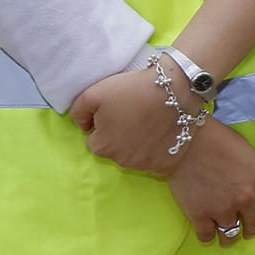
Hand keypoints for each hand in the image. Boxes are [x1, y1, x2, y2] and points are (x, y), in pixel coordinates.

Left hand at [71, 57, 190, 176]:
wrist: (176, 90)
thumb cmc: (132, 90)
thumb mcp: (93, 93)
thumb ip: (78, 112)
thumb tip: (84, 126)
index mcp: (101, 147)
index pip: (95, 140)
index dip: (104, 124)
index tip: (118, 111)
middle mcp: (121, 161)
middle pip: (115, 149)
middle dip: (121, 135)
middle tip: (134, 114)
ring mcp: (145, 165)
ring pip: (135, 155)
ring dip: (139, 142)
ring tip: (150, 121)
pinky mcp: (166, 164)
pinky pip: (156, 160)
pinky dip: (157, 149)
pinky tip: (162, 133)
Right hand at [166, 121, 254, 245]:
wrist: (185, 143)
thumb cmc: (216, 140)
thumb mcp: (247, 153)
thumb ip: (253, 173)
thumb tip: (251, 185)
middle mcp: (246, 198)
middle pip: (254, 223)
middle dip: (251, 228)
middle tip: (246, 230)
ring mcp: (223, 209)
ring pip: (231, 234)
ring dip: (229, 236)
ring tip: (225, 236)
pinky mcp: (200, 216)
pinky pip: (207, 236)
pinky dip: (207, 236)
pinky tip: (206, 232)